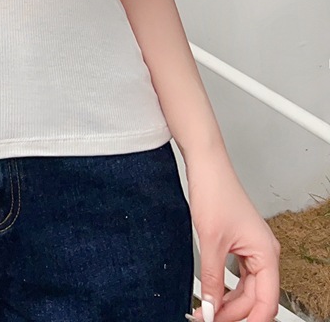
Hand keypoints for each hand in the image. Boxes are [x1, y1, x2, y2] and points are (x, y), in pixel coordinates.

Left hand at [185, 157, 281, 321]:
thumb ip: (213, 279)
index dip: (248, 320)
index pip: (266, 302)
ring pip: (246, 287)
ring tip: (206, 309)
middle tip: (206, 319)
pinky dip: (225, 285)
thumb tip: (211, 308)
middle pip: (255, 298)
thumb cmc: (215, 192)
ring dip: (228, 301)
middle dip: (232, 312)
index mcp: (266, 254)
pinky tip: (212, 292)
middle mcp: (264, 253)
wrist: (206, 165)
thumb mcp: (211, 241)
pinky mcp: (239, 242)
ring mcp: (252, 248)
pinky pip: (237, 274)